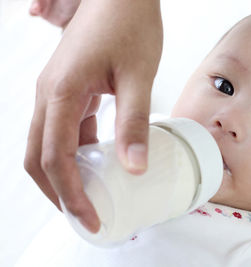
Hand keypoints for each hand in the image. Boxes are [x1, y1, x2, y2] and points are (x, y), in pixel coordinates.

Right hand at [24, 0, 162, 232]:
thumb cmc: (129, 24)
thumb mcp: (138, 76)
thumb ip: (134, 122)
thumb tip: (134, 167)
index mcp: (62, 92)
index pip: (56, 157)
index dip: (70, 194)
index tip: (90, 217)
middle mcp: (49, 94)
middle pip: (38, 156)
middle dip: (58, 191)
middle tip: (85, 215)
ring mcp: (55, 91)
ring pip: (47, 144)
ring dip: (65, 174)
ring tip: (91, 196)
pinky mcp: (69, 89)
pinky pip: (64, 129)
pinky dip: (76, 153)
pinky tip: (98, 162)